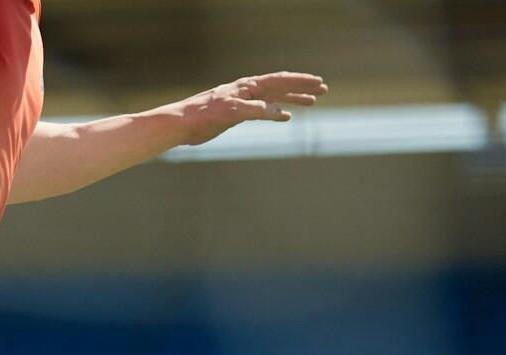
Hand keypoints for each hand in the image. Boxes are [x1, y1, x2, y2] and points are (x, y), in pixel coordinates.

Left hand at [175, 72, 326, 146]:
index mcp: (248, 87)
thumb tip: (278, 111)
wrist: (182, 123)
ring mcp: (243, 101)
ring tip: (312, 102)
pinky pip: (263, 110)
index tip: (318, 83)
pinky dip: (276, 111)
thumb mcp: (231, 112)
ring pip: (275, 97)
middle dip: (303, 88)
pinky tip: (285, 115)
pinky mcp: (236, 113)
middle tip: (324, 90)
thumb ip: (254, 110)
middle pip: (281, 86)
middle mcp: (248, 90)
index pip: (280, 80)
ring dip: (293, 98)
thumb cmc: (203, 116)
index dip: (300, 82)